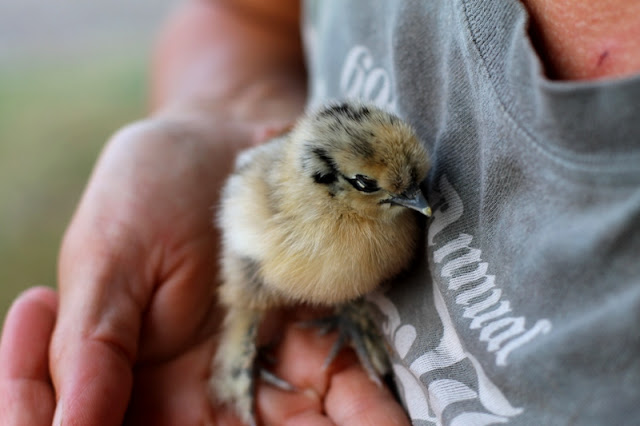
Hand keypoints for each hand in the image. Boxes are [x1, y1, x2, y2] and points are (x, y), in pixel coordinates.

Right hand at [0, 111, 408, 424]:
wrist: (219, 134)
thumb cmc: (147, 185)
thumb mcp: (107, 257)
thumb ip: (93, 345)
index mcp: (142, 377)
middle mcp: (211, 378)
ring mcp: (268, 353)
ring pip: (302, 420)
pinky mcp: (312, 322)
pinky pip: (342, 373)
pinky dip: (366, 400)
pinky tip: (391, 415)